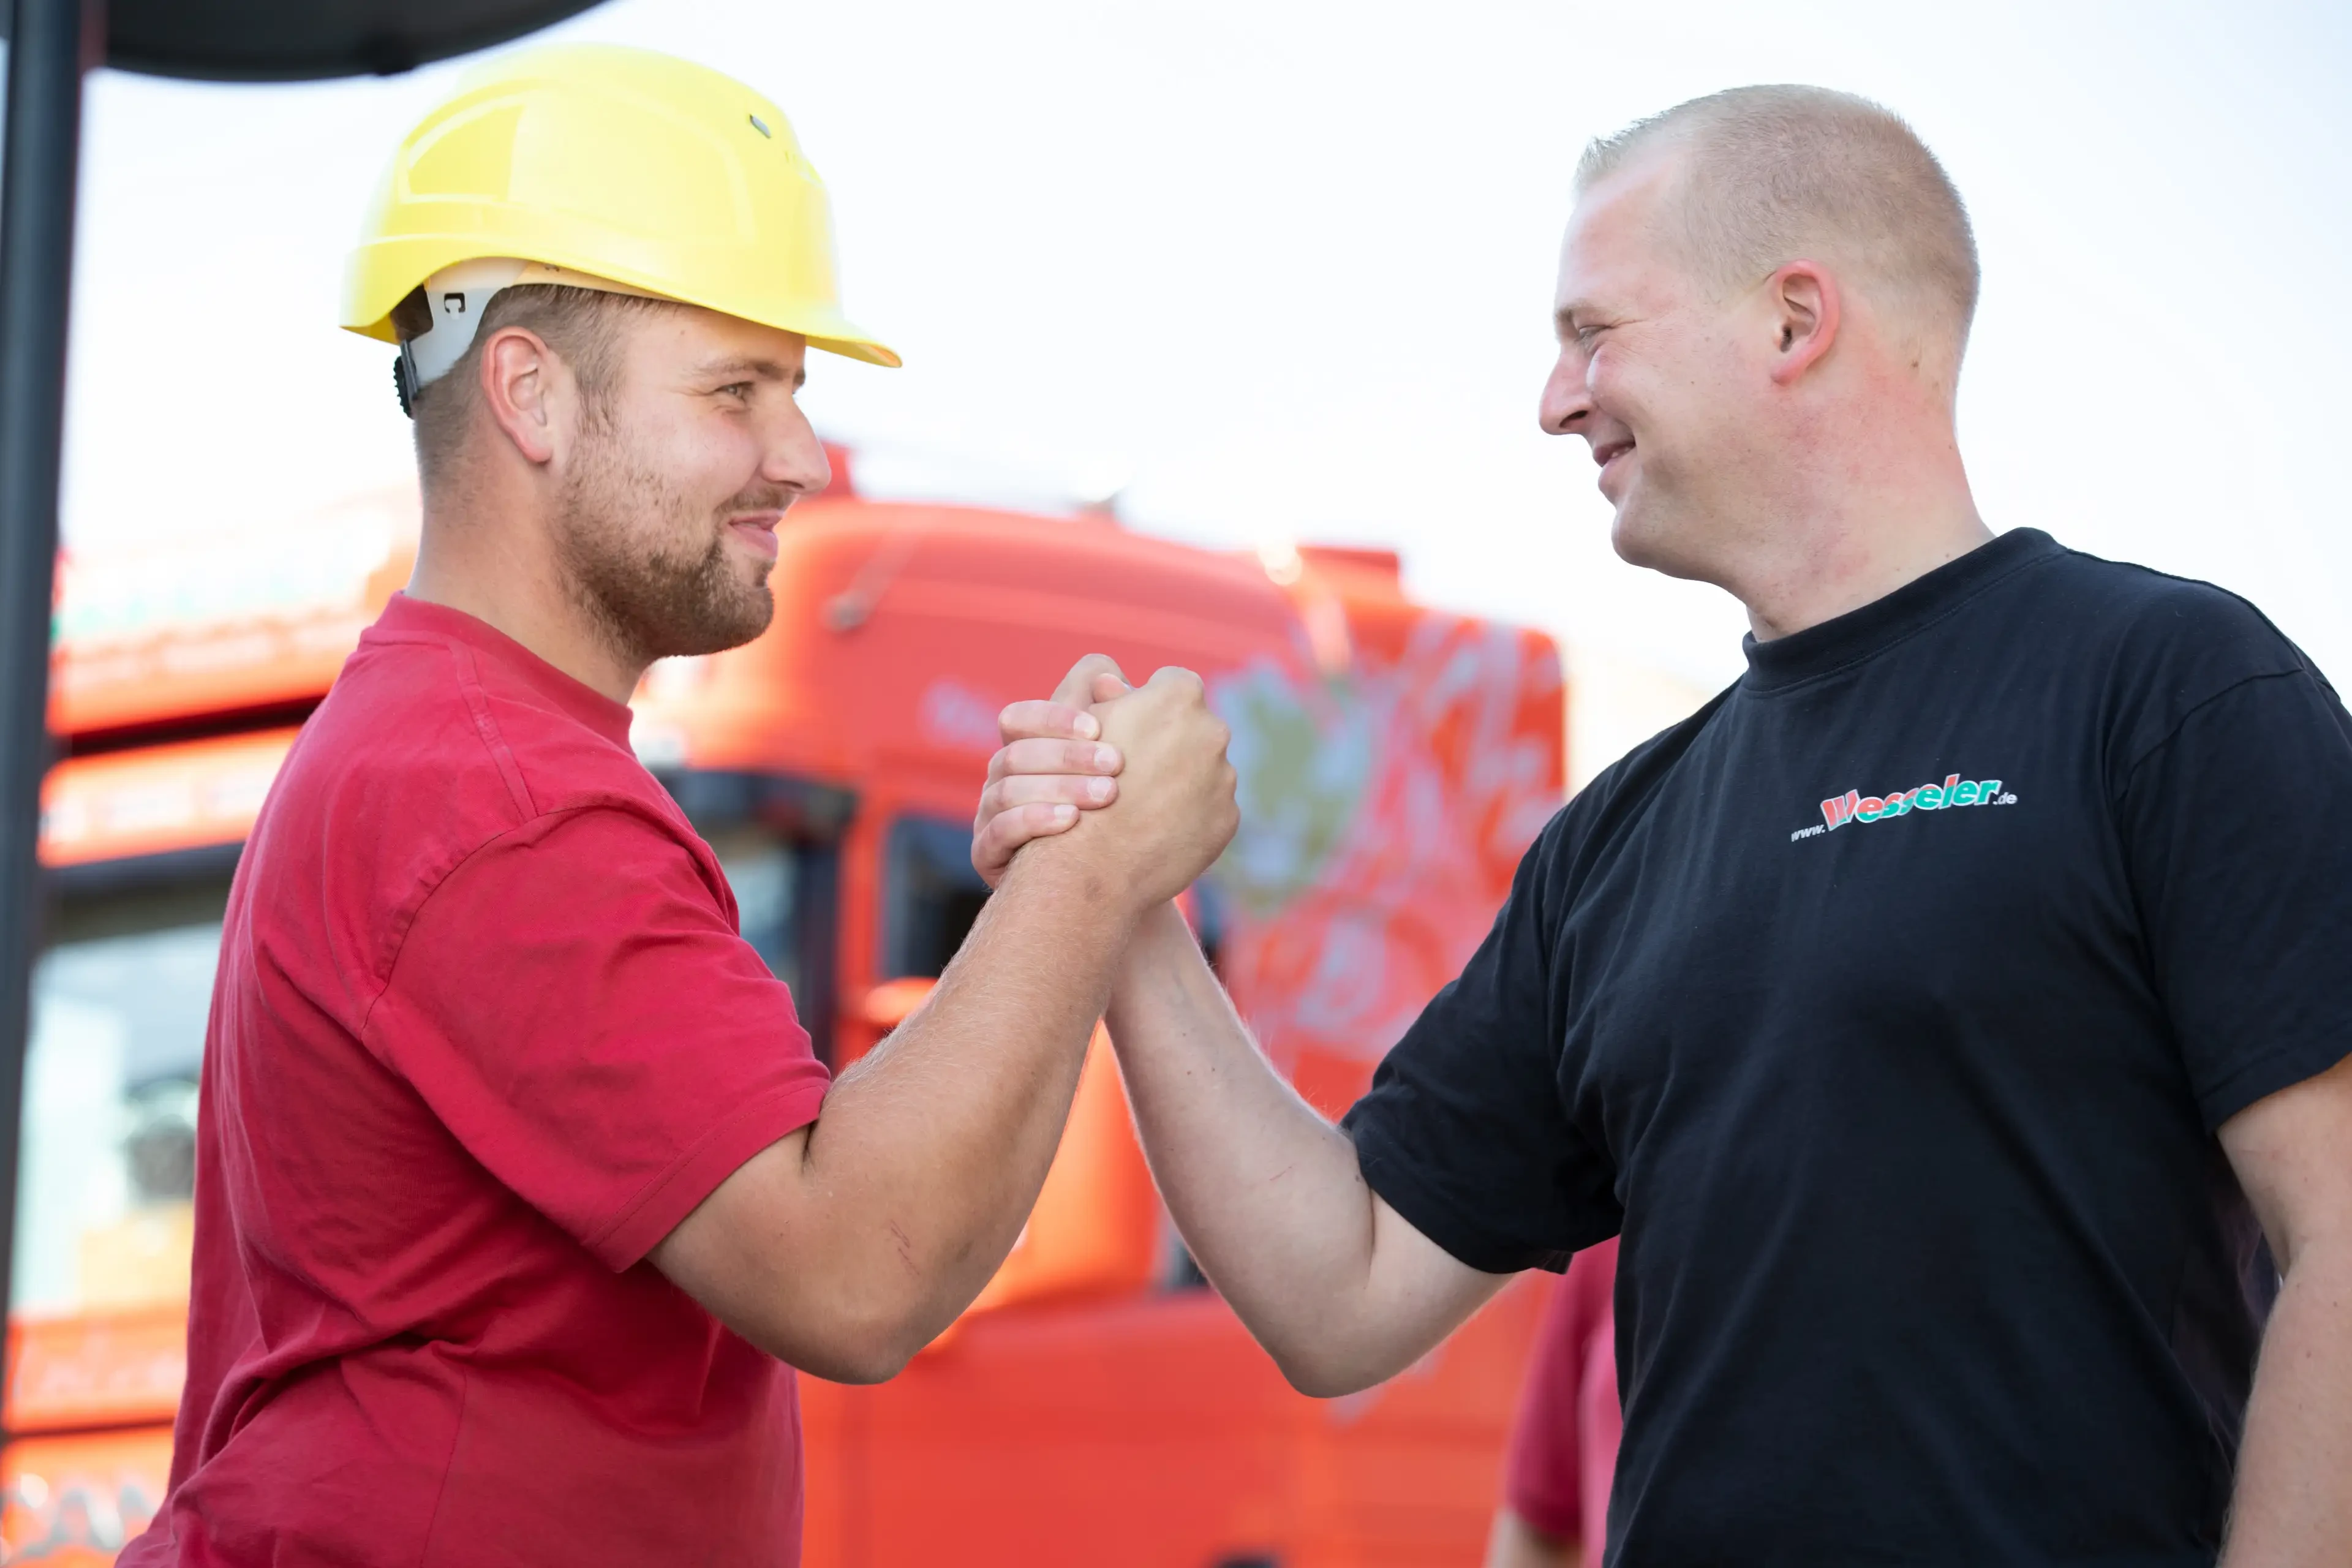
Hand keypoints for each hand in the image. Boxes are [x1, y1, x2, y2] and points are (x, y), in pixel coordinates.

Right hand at [971, 654, 1134, 886]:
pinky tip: (1070, 821)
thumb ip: (1120, 720)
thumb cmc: (1118, 818)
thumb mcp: (1126, 768)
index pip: (1019, 719)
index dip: (1053, 717)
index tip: (1098, 725)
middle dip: (1068, 756)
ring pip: (1006, 790)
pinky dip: (1032, 822)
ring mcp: (989, 817)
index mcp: (1026, 751)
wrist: (1109, 890)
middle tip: (1117, 764)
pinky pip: (994, 833)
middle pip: (1016, 754)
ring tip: (1107, 796)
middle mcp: (1001, 780)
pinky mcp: (986, 856)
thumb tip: (1113, 680)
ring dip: (1058, 787)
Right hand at [1049, 665, 1238, 911]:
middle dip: (1170, 741)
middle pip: (1195, 726)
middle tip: (1135, 767)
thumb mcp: (1080, 726)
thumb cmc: (1075, 784)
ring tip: (1142, 803)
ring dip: (1180, 780)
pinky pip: (1211, 807)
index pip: (1171, 683)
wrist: (1093, 862)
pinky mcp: (1228, 818)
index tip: (1129, 726)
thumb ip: (1108, 696)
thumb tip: (1116, 679)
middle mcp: (1212, 730)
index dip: (1147, 703)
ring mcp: (1224, 777)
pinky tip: (1156, 828)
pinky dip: (1189, 815)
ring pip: (1205, 769)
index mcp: (1178, 695)